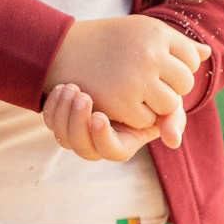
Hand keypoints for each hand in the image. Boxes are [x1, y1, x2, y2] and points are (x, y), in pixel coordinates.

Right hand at [43, 17, 206, 127]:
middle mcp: (150, 53)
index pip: (192, 59)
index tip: (155, 64)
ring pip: (170, 104)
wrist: (61, 50)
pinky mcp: (121, 101)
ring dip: (157, 104)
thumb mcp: (142, 33)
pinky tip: (121, 103)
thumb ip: (176, 44)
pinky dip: (137, 117)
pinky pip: (147, 119)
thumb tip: (208, 54)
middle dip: (170, 87)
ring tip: (137, 93)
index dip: (176, 66)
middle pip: (185, 83)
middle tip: (146, 81)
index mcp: (157, 32)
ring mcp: (136, 78)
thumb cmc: (108, 41)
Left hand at [44, 83, 184, 161]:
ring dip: (64, 113)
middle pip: (82, 147)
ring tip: (72, 88)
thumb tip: (173, 141)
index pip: (113, 152)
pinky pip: (51, 120)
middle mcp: (99, 141)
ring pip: (62, 136)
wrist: (127, 71)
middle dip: (78, 123)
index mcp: (124, 141)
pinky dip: (53, 105)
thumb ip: (173, 119)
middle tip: (83, 96)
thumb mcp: (167, 102)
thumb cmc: (151, 91)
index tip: (100, 116)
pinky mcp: (64, 118)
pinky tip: (62, 87)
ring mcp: (80, 131)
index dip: (103, 138)